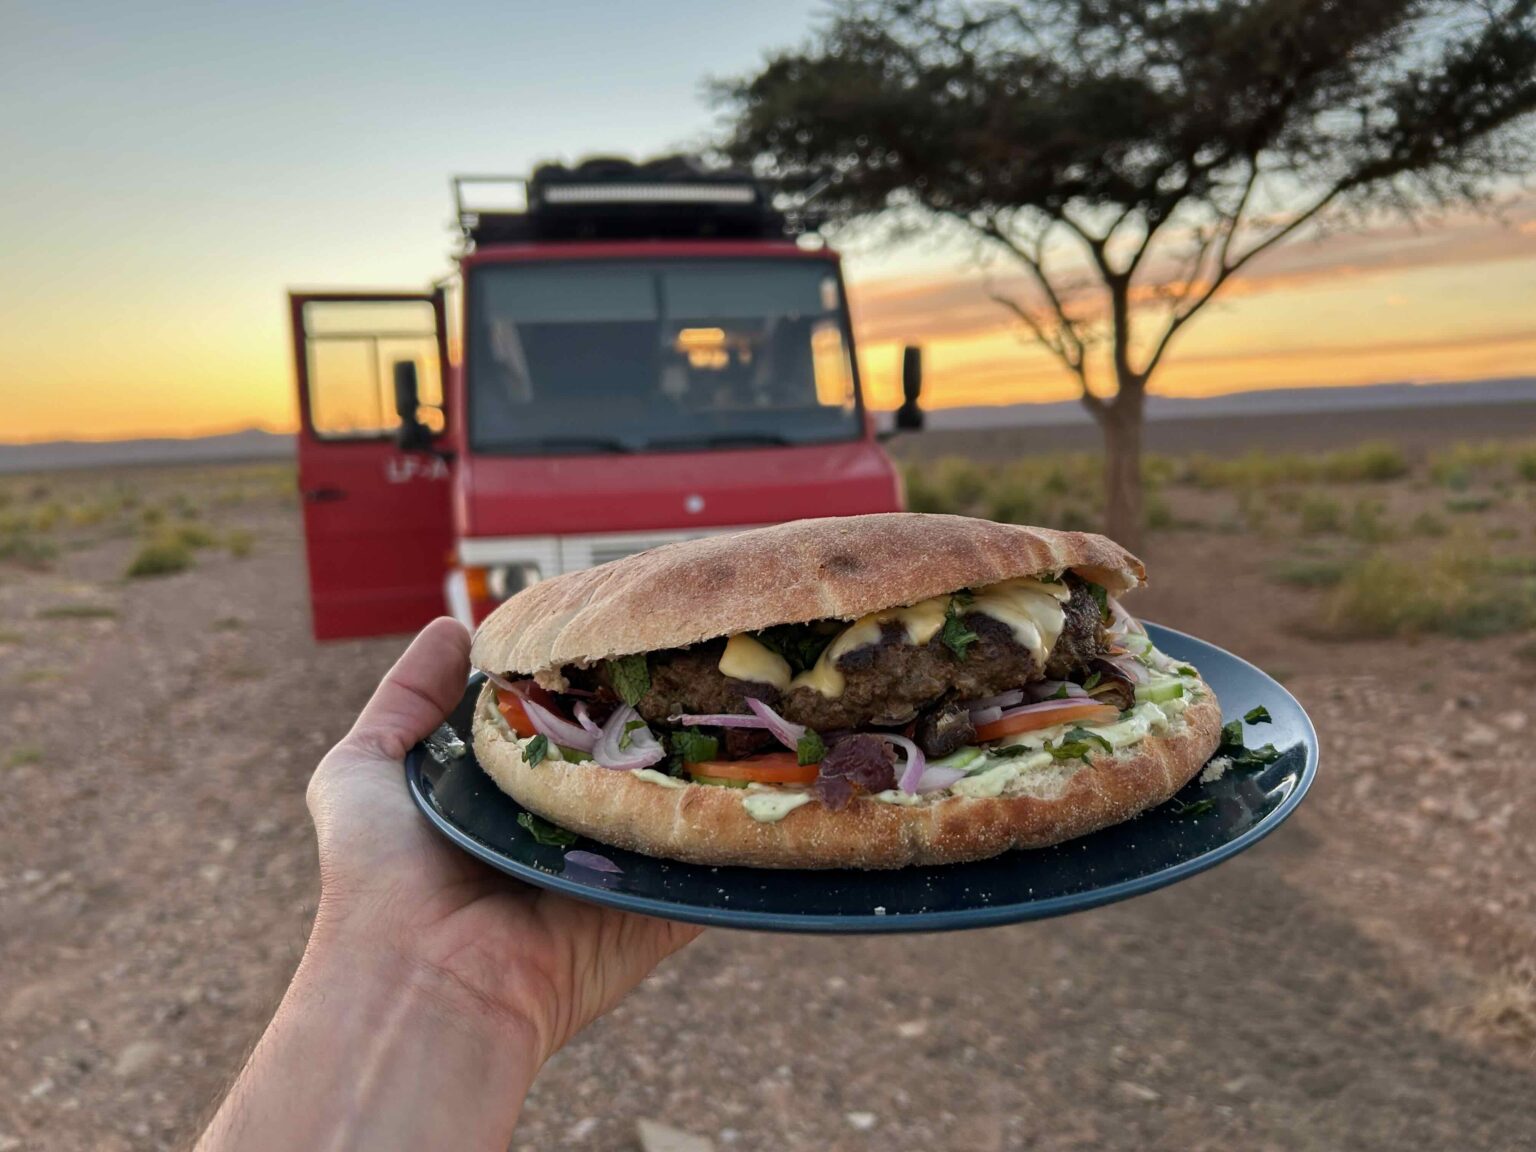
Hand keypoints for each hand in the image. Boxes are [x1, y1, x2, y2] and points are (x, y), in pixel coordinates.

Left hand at [305, 616, 701, 1065]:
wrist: (419, 980)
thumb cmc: (379, 876)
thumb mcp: (362, 768)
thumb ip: (406, 699)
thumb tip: (454, 626)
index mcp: (513, 795)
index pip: (567, 721)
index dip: (589, 675)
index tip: (619, 616)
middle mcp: (570, 827)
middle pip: (629, 753)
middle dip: (658, 707)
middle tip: (690, 642)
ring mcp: (620, 868)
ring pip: (677, 798)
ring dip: (707, 756)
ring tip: (741, 689)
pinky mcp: (658, 909)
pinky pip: (710, 860)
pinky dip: (736, 822)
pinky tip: (768, 763)